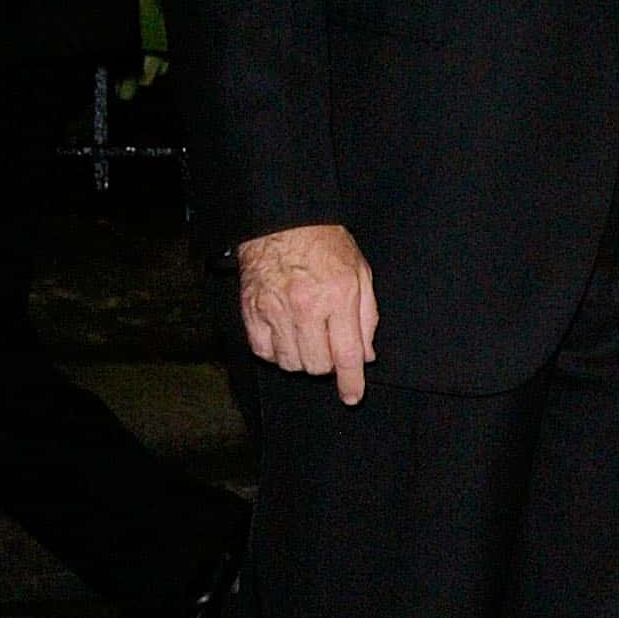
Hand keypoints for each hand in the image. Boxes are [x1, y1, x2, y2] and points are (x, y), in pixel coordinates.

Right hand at [238, 224, 378, 404]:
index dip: (351, 382)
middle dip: (328, 364)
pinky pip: (264, 352)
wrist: (281, 221)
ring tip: (307, 339)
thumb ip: (366, 317)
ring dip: (302, 359)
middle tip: (328, 346)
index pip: (347, 355)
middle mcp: (306, 307)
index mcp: (338, 296)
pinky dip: (276, 352)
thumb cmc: (324, 243)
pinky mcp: (252, 311)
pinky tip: (285, 336)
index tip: (352, 396)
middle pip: (317, 365)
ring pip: (290, 363)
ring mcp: (275, 311)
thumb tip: (366, 355)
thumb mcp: (360, 273)